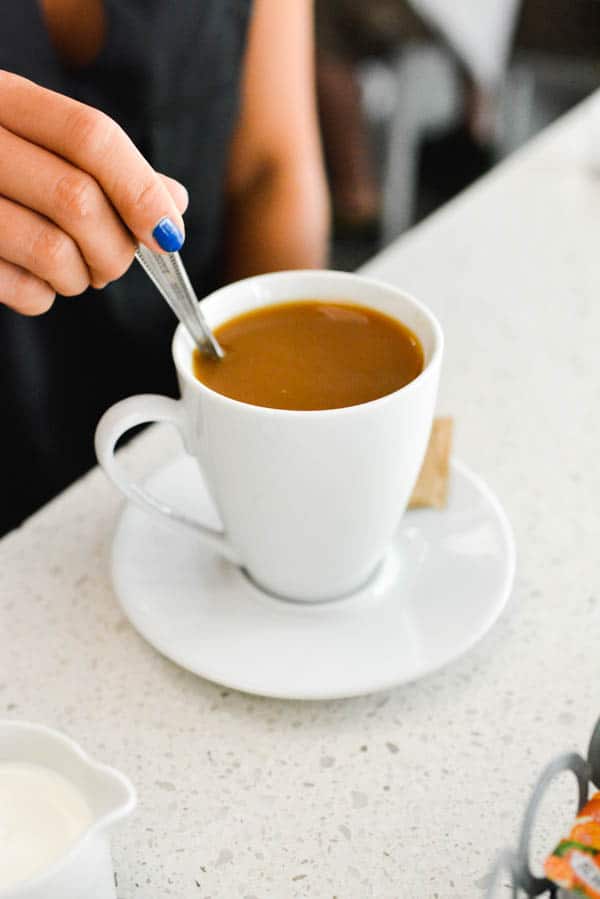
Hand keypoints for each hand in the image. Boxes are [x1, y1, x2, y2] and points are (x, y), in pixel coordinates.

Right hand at [0, 70, 188, 314]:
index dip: (141, 191)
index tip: (168, 235)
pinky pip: (21, 290)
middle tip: (114, 263)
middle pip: (78, 200)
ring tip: (75, 273)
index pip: (91, 137)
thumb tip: (173, 201)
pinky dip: (43, 297)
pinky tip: (36, 280)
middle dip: (116, 248)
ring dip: (82, 278)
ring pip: (52, 251)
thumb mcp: (41, 141)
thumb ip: (106, 166)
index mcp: (6, 100)